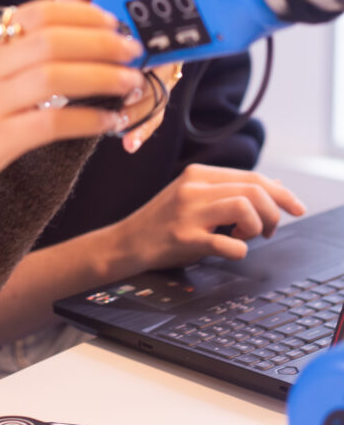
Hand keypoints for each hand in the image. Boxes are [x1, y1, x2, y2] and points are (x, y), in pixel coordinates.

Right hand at [0, 0, 145, 177]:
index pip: (39, 13)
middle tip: (132, 49)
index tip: (112, 21)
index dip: (82, 14)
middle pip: (53, 42)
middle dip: (101, 43)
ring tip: (130, 82)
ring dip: (102, 77)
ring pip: (56, 78)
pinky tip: (108, 121)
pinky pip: (52, 124)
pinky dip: (87, 120)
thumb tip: (70, 14)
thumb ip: (16, 39)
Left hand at [55, 0, 179, 154]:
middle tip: (127, 95)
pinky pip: (151, 116)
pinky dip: (141, 129)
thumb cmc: (74, 30)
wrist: (68, 56)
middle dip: (145, 84)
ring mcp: (148, 75)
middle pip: (162, 68)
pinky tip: (129, 142)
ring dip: (142, 110)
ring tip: (120, 120)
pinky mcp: (141, 99)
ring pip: (157, 95)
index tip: (131, 52)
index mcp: (137, 24)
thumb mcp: (70, 13)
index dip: (149, 42)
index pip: (157, 31)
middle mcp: (150, 49)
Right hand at [113, 163, 306, 270]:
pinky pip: (228, 244)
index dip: (282, 193)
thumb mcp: (195, 196)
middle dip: (275, 211)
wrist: (127, 242)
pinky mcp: (184, 238)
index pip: (253, 176)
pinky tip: (231, 250)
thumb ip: (230, 190)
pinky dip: (239, 250)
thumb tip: (273, 184)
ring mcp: (188, 212)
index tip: (297, 208)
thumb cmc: (164, 222)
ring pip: (244, 207)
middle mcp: (194, 187)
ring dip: (257, 226)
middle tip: (271, 230)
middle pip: (253, 189)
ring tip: (248, 237)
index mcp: (199, 174)